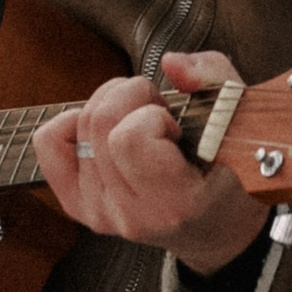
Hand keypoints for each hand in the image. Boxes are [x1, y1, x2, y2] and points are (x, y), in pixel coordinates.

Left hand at [34, 51, 266, 274]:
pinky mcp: (79, 206)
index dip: (151, 114)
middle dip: (131, 97)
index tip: (175, 123)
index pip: (130, 139)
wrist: (216, 228)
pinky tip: (105, 130)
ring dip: (109, 105)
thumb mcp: (241, 119)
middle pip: (99, 123)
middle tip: (158, 111)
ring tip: (140, 120)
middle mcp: (131, 215)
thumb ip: (214, 79)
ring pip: (77, 126)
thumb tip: (171, 63)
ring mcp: (101, 214)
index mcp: (176, 203)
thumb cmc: (229, 172)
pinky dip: (72, 122)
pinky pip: (50, 144)